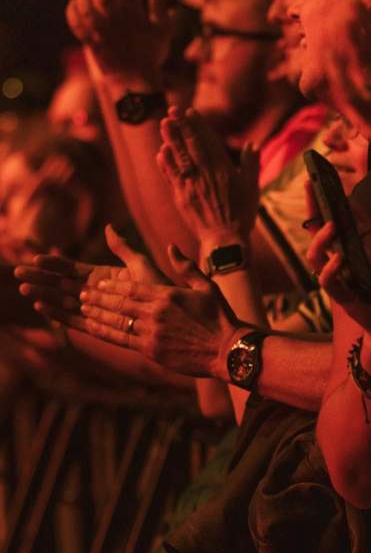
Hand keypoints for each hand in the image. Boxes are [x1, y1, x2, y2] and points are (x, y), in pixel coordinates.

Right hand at [15, 224, 162, 321]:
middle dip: (41, 278)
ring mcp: (96, 309)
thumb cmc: (159, 289)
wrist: (171, 316)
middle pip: (62, 284)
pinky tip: (41, 306)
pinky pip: (74, 319)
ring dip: (44, 294)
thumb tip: (108, 227)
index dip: (55, 263)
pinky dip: (57, 313)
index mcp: (104, 277)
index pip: (73, 269)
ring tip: (24, 287)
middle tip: (18, 272)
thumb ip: (122, 248)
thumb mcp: (140, 265)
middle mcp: (96, 293)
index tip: (36, 257)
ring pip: (64, 301)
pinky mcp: (98, 325)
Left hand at [66, 0, 172, 80]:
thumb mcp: (163, 30)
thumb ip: (160, 6)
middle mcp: (117, 22)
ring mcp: (102, 33)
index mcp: (135, 16)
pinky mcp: (90, 42)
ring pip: (87, 7)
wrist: (136, 80)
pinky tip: (73, 3)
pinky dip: (72, 12)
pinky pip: (77, 24)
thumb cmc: (152, 54)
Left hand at [77, 245, 244, 377]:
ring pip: (117, 321)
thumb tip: (171, 246)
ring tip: (83, 308)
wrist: (227, 349)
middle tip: (82, 294)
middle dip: (99, 298)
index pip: (131, 288)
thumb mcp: (206, 286)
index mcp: (167, 295)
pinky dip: (106, 333)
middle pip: (119, 303)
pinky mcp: (152, 351)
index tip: (99, 283)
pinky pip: (122, 340)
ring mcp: (152, 333)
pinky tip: (95, 328)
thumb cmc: (219, 316)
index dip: (111, 286)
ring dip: (98, 314)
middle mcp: (156, 313)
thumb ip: (186, 266)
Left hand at [157, 106, 259, 247]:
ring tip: (163, 124)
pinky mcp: (180, 198)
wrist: (226, 240)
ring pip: (178, 158)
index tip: (190, 111)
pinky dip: (165, 164)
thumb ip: (251, 163)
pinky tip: (161, 152)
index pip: (208, 141)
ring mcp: (190, 185)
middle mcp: (205, 174)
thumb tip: (252, 144)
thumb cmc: (242, 213)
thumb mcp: (251, 186)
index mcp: (223, 169)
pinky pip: (171, 177)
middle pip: (190, 145)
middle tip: (171, 110)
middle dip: (181, 126)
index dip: (198, 125)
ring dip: (170, 139)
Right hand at [304, 184, 370, 333]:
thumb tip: (349, 197)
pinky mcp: (340, 296)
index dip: (318, 199)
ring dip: (321, 239)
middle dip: (311, 208)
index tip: (313, 177)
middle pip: (314, 232)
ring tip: (332, 225)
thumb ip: (362, 224)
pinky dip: (332, 269)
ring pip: (314, 256)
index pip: (326, 218)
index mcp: (344, 244)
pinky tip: (340, 258)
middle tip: (309, 185)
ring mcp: (335, 277)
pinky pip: (328, 281)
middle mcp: (335, 258)